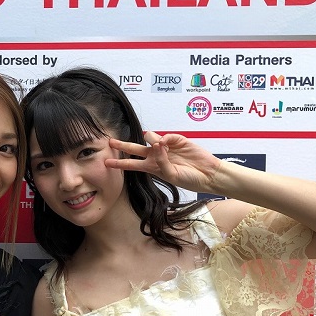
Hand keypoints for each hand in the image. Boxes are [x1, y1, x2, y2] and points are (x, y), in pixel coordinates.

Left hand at [106, 131, 223, 193]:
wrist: (208, 174)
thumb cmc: (190, 179)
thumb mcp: (172, 175)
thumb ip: (161, 161)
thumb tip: (156, 143)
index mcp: (153, 168)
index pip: (133, 164)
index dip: (120, 163)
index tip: (107, 163)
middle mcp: (157, 156)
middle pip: (136, 148)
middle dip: (123, 145)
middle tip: (110, 141)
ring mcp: (167, 148)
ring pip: (150, 138)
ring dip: (151, 140)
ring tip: (159, 146)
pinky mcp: (178, 140)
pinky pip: (166, 136)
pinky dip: (164, 138)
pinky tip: (166, 144)